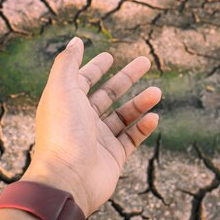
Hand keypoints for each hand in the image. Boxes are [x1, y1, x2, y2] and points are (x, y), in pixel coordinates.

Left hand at [21, 37, 161, 216]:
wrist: (68, 179)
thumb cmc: (62, 132)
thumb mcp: (62, 89)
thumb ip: (68, 63)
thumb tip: (75, 40)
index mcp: (66, 104)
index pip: (82, 81)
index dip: (95, 68)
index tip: (110, 56)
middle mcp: (81, 121)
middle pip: (107, 95)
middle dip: (126, 78)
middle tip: (145, 61)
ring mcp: (97, 140)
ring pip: (123, 116)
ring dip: (140, 102)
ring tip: (157, 92)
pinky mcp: (112, 157)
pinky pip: (131, 138)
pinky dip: (143, 127)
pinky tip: (154, 117)